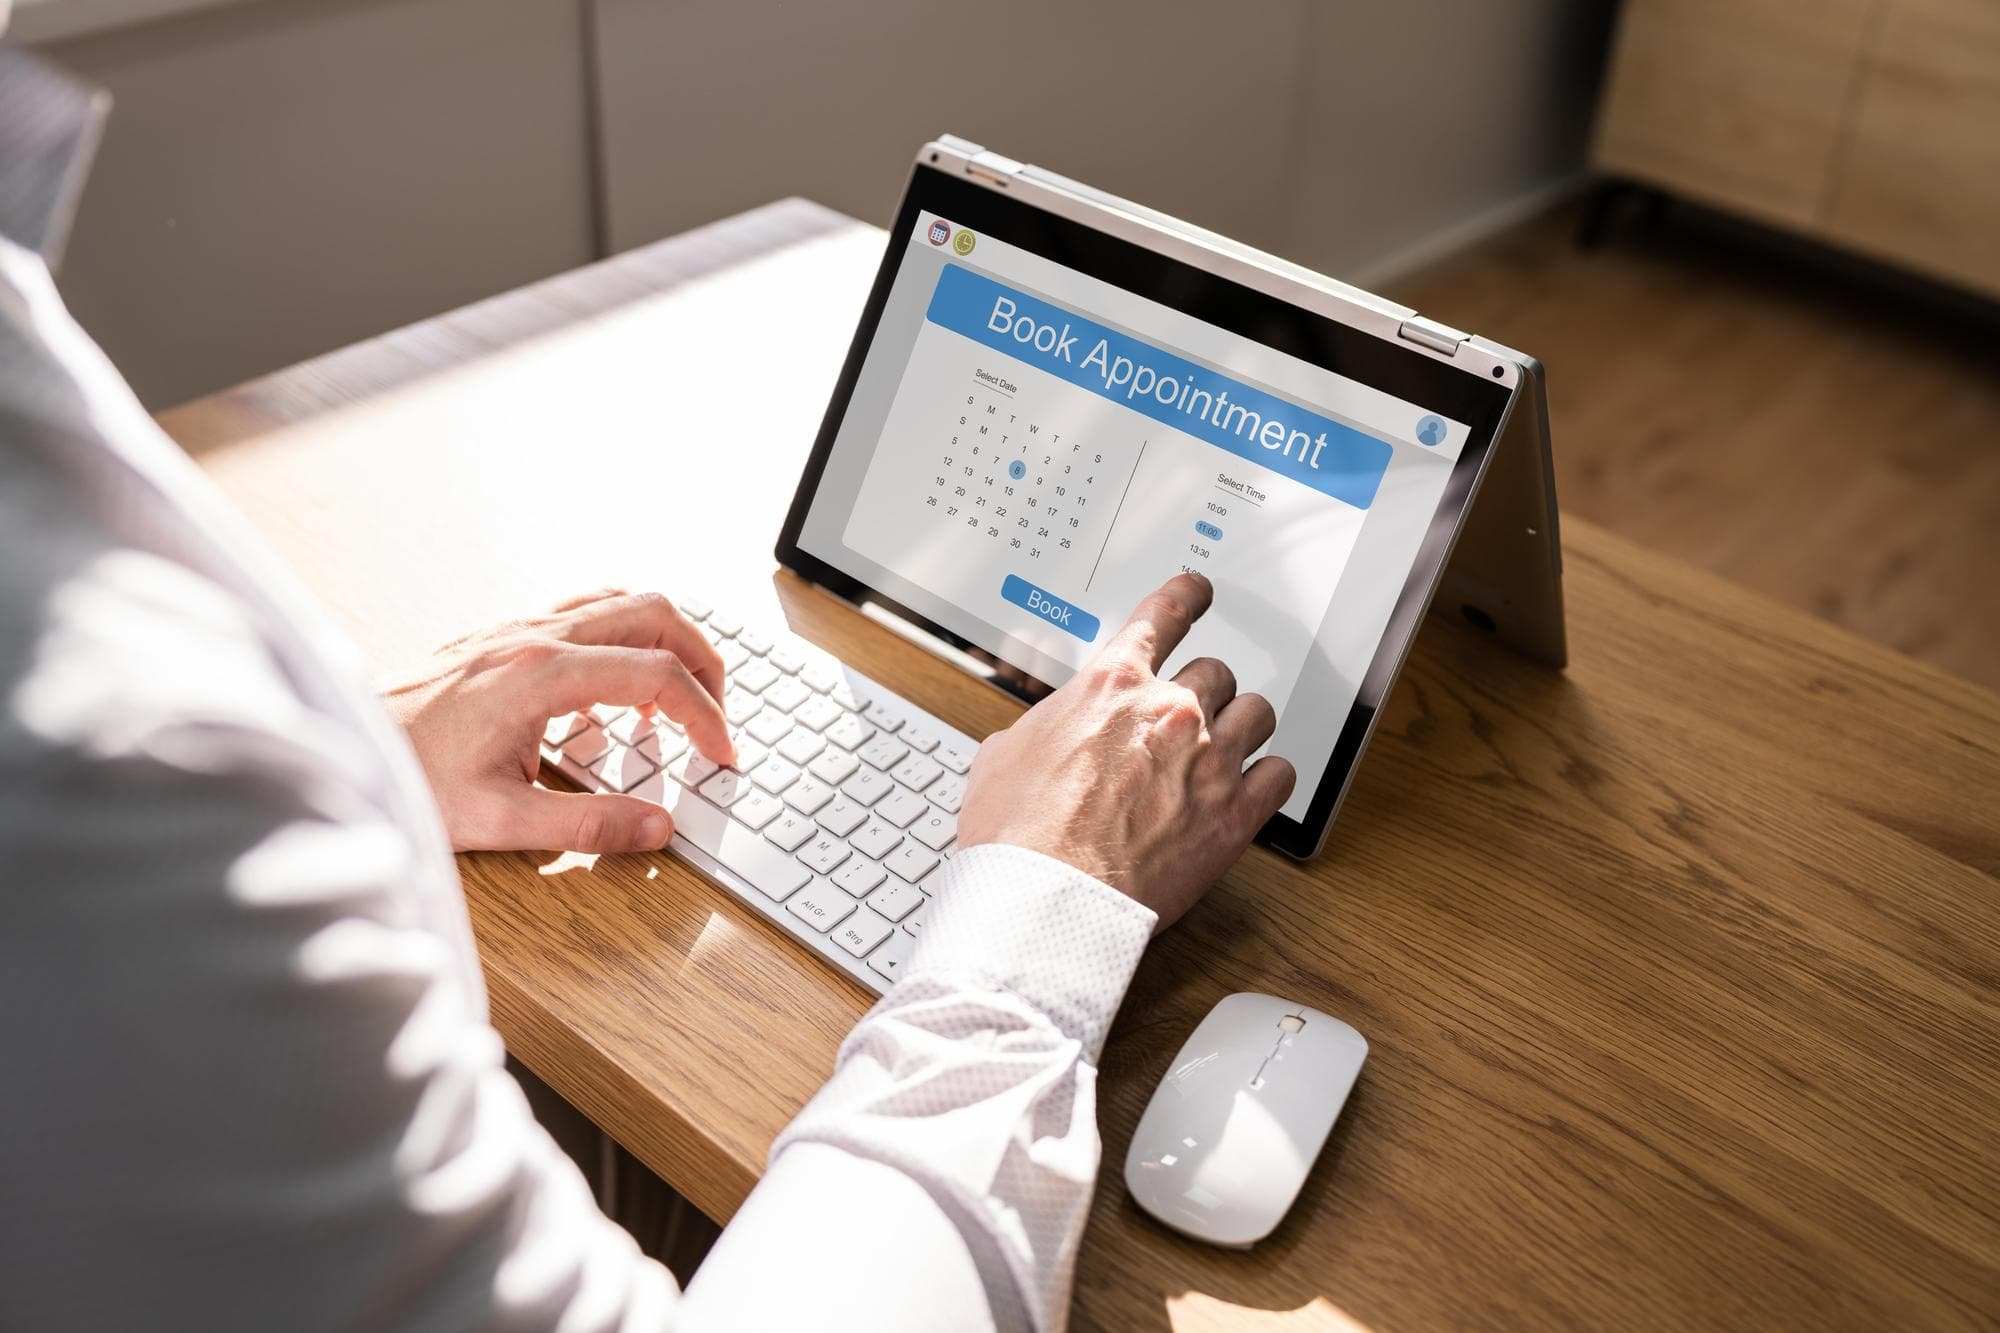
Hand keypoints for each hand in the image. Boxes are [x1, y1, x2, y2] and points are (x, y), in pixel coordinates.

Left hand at [383, 589, 732, 853]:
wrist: (342, 747)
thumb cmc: (407, 779)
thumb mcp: (500, 820)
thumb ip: (588, 825)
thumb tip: (657, 830)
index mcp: (540, 675)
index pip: (657, 675)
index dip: (705, 715)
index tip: (721, 754)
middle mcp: (533, 636)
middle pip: (655, 614)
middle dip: (702, 663)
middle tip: (715, 717)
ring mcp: (518, 627)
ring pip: (624, 601)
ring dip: (666, 643)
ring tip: (678, 701)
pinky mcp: (503, 633)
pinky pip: (588, 612)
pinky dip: (624, 641)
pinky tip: (614, 698)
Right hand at [957, 573, 1294, 929]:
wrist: (1045, 898)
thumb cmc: (1018, 834)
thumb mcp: (1005, 752)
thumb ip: (1046, 725)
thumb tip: (1051, 729)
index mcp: (1112, 685)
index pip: (1165, 614)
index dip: (1188, 595)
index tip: (1199, 591)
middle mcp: (1170, 710)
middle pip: (1217, 671)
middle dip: (1204, 691)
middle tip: (1189, 718)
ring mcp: (1209, 760)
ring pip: (1258, 713)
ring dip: (1242, 727)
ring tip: (1226, 750)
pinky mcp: (1235, 815)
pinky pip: (1281, 774)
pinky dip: (1268, 779)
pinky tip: (1251, 789)